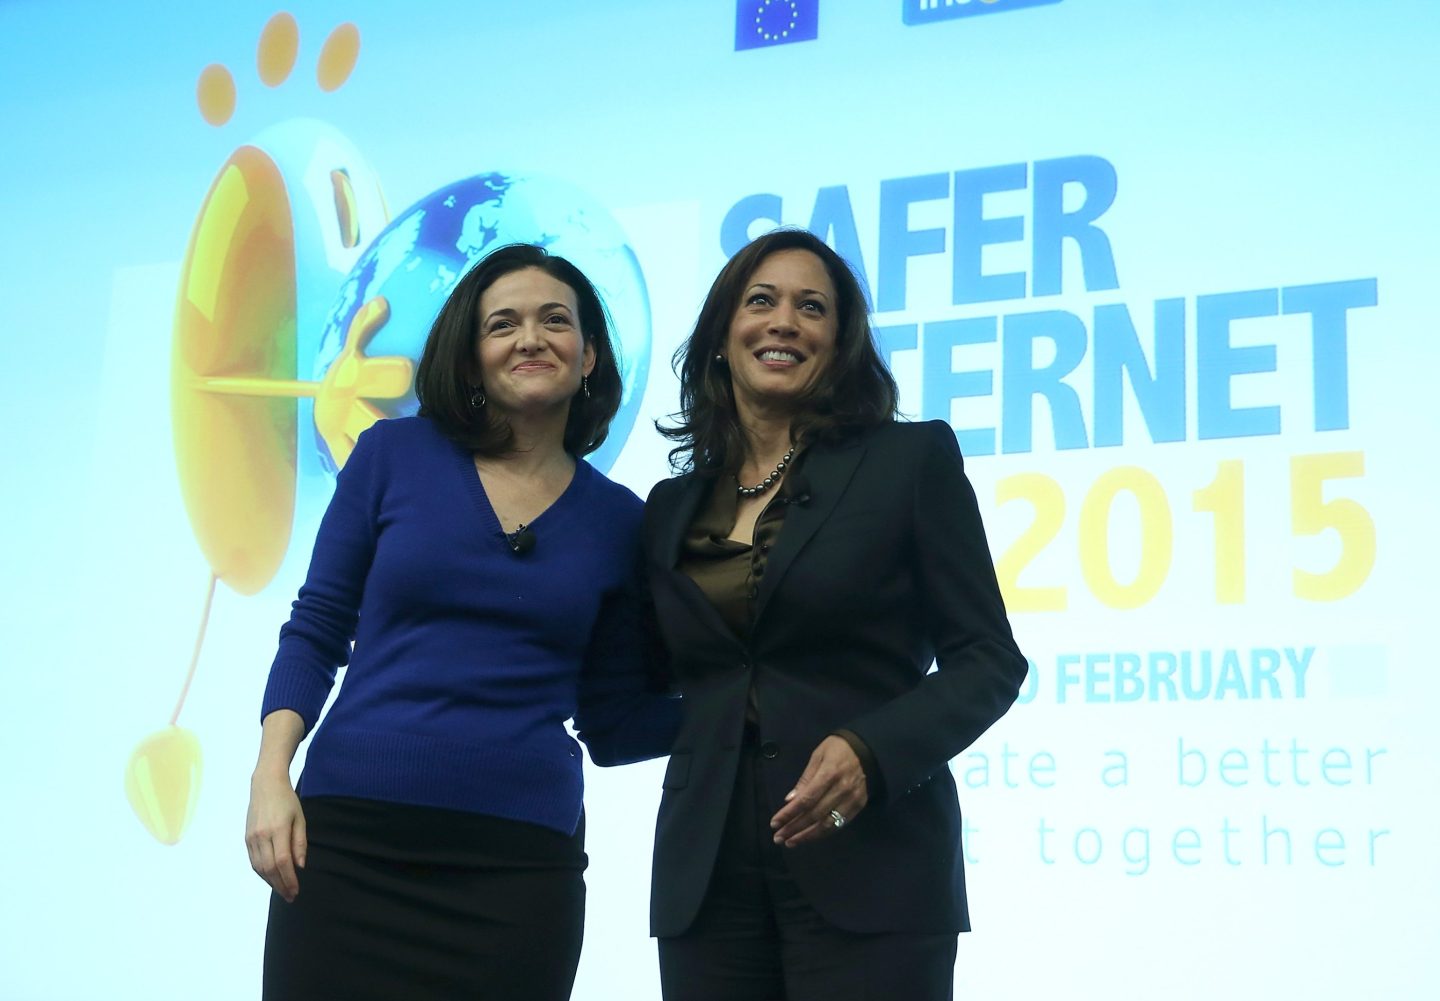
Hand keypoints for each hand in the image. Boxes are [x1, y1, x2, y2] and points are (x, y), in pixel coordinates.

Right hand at [245, 770, 306, 901]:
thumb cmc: (287, 800)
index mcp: (277, 829)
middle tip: (291, 896)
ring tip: (283, 890)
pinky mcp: (246, 838)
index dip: (289, 879)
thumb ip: (300, 843)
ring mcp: (251, 838)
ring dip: (271, 882)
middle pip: (269, 868)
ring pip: (259, 867)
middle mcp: (261, 836)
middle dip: (280, 885)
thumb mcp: (300, 819)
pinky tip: (271, 878)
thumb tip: (300, 866)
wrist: (265, 785)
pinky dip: (262, 873)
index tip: (296, 891)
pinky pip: (253, 861)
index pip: (282, 862)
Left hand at [769, 736, 867, 847]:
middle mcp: (841, 790)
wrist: (867, 749)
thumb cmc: (837, 749)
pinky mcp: (859, 806)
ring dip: (807, 836)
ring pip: (827, 824)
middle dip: (794, 828)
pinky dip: (823, 832)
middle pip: (815, 815)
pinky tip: (810, 836)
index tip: (775, 823)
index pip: (806, 800)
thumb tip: (790, 800)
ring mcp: (852, 800)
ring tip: (791, 842)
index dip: (789, 814)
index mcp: (829, 774)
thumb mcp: (817, 756)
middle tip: (778, 838)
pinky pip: (839, 824)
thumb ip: (805, 780)